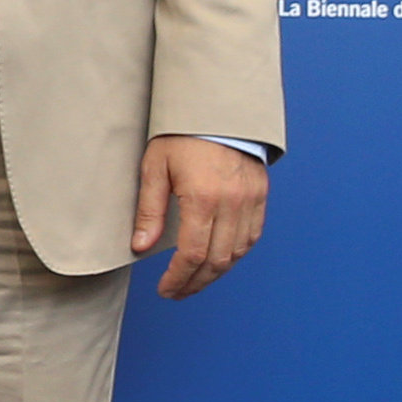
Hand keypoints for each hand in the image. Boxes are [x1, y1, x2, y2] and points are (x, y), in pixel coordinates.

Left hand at [133, 135, 268, 299]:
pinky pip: (252, 236)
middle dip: (194, 283)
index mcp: (203, 198)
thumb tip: (141, 246)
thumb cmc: (182, 135)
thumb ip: (149, 210)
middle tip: (176, 292)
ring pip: (237, 253)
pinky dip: (236, 254)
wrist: (219, 109)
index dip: (177, 278)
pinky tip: (218, 261)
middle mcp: (232, 203)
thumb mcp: (155, 167)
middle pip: (216, 260)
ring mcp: (250, 200)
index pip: (191, 254)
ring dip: (215, 273)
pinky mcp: (260, 195)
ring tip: (193, 281)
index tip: (165, 289)